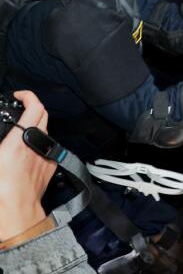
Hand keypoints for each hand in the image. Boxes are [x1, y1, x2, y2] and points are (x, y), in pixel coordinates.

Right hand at [0, 91, 55, 240]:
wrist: (16, 214)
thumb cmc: (0, 192)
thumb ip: (0, 141)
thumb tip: (2, 139)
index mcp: (19, 142)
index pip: (34, 108)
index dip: (29, 96)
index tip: (20, 95)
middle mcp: (37, 145)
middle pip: (43, 115)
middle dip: (32, 108)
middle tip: (19, 109)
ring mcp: (46, 156)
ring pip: (46, 132)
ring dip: (35, 126)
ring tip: (20, 131)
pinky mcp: (50, 167)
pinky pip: (48, 147)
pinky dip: (39, 143)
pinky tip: (28, 151)